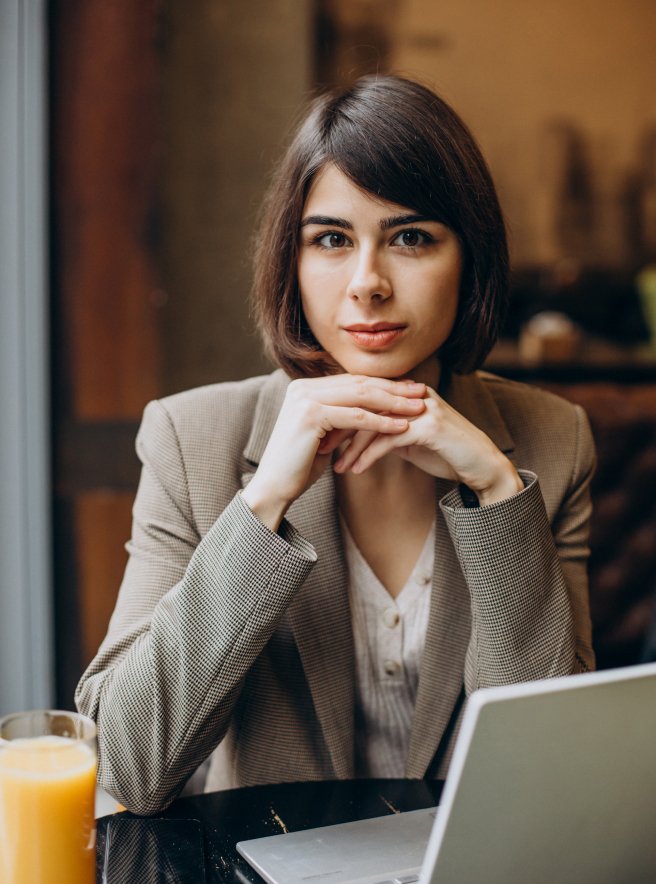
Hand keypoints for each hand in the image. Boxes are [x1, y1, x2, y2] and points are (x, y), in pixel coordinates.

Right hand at [242, 375, 426, 528]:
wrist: (274, 486)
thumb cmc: (300, 465)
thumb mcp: (325, 434)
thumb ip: (342, 416)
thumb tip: (372, 408)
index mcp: (305, 387)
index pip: (352, 381)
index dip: (383, 384)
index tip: (410, 389)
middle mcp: (303, 387)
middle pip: (358, 383)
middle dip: (393, 388)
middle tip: (421, 392)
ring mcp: (305, 398)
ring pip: (359, 396)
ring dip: (393, 402)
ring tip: (418, 408)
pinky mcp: (310, 415)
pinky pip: (355, 417)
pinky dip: (380, 422)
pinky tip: (401, 427)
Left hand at [333, 385, 522, 505]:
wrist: (482, 466)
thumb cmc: (446, 453)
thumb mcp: (410, 440)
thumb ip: (386, 431)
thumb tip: (357, 436)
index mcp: (407, 393)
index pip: (365, 399)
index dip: (341, 416)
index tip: (320, 436)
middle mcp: (414, 394)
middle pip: (365, 406)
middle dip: (339, 428)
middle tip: (319, 448)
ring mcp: (423, 407)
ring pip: (374, 423)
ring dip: (351, 446)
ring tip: (336, 466)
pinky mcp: (429, 426)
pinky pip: (389, 439)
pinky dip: (369, 455)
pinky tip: (356, 469)